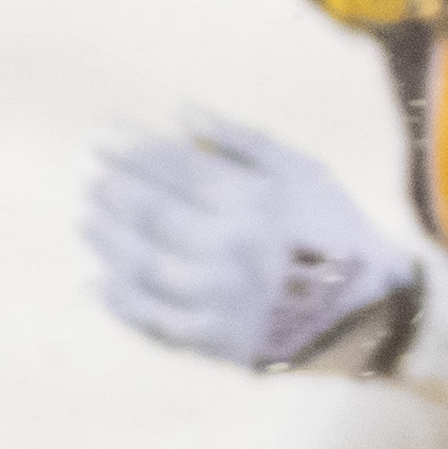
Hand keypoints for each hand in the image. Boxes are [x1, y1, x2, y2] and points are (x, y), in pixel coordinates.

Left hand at [87, 117, 418, 372]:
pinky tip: (98, 279)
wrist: (363, 306)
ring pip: (142, 264)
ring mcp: (216, 296)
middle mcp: (229, 247)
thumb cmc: (330, 225)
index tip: (102, 132)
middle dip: (112, 187)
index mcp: (255, 201)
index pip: (178, 169)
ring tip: (85, 217)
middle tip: (84, 170)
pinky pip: (150, 318)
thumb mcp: (302, 169)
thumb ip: (241, 140)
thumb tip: (180, 112)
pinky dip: (118, 299)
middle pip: (152, 214)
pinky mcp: (209, 336)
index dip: (133, 149)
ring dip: (107, 238)